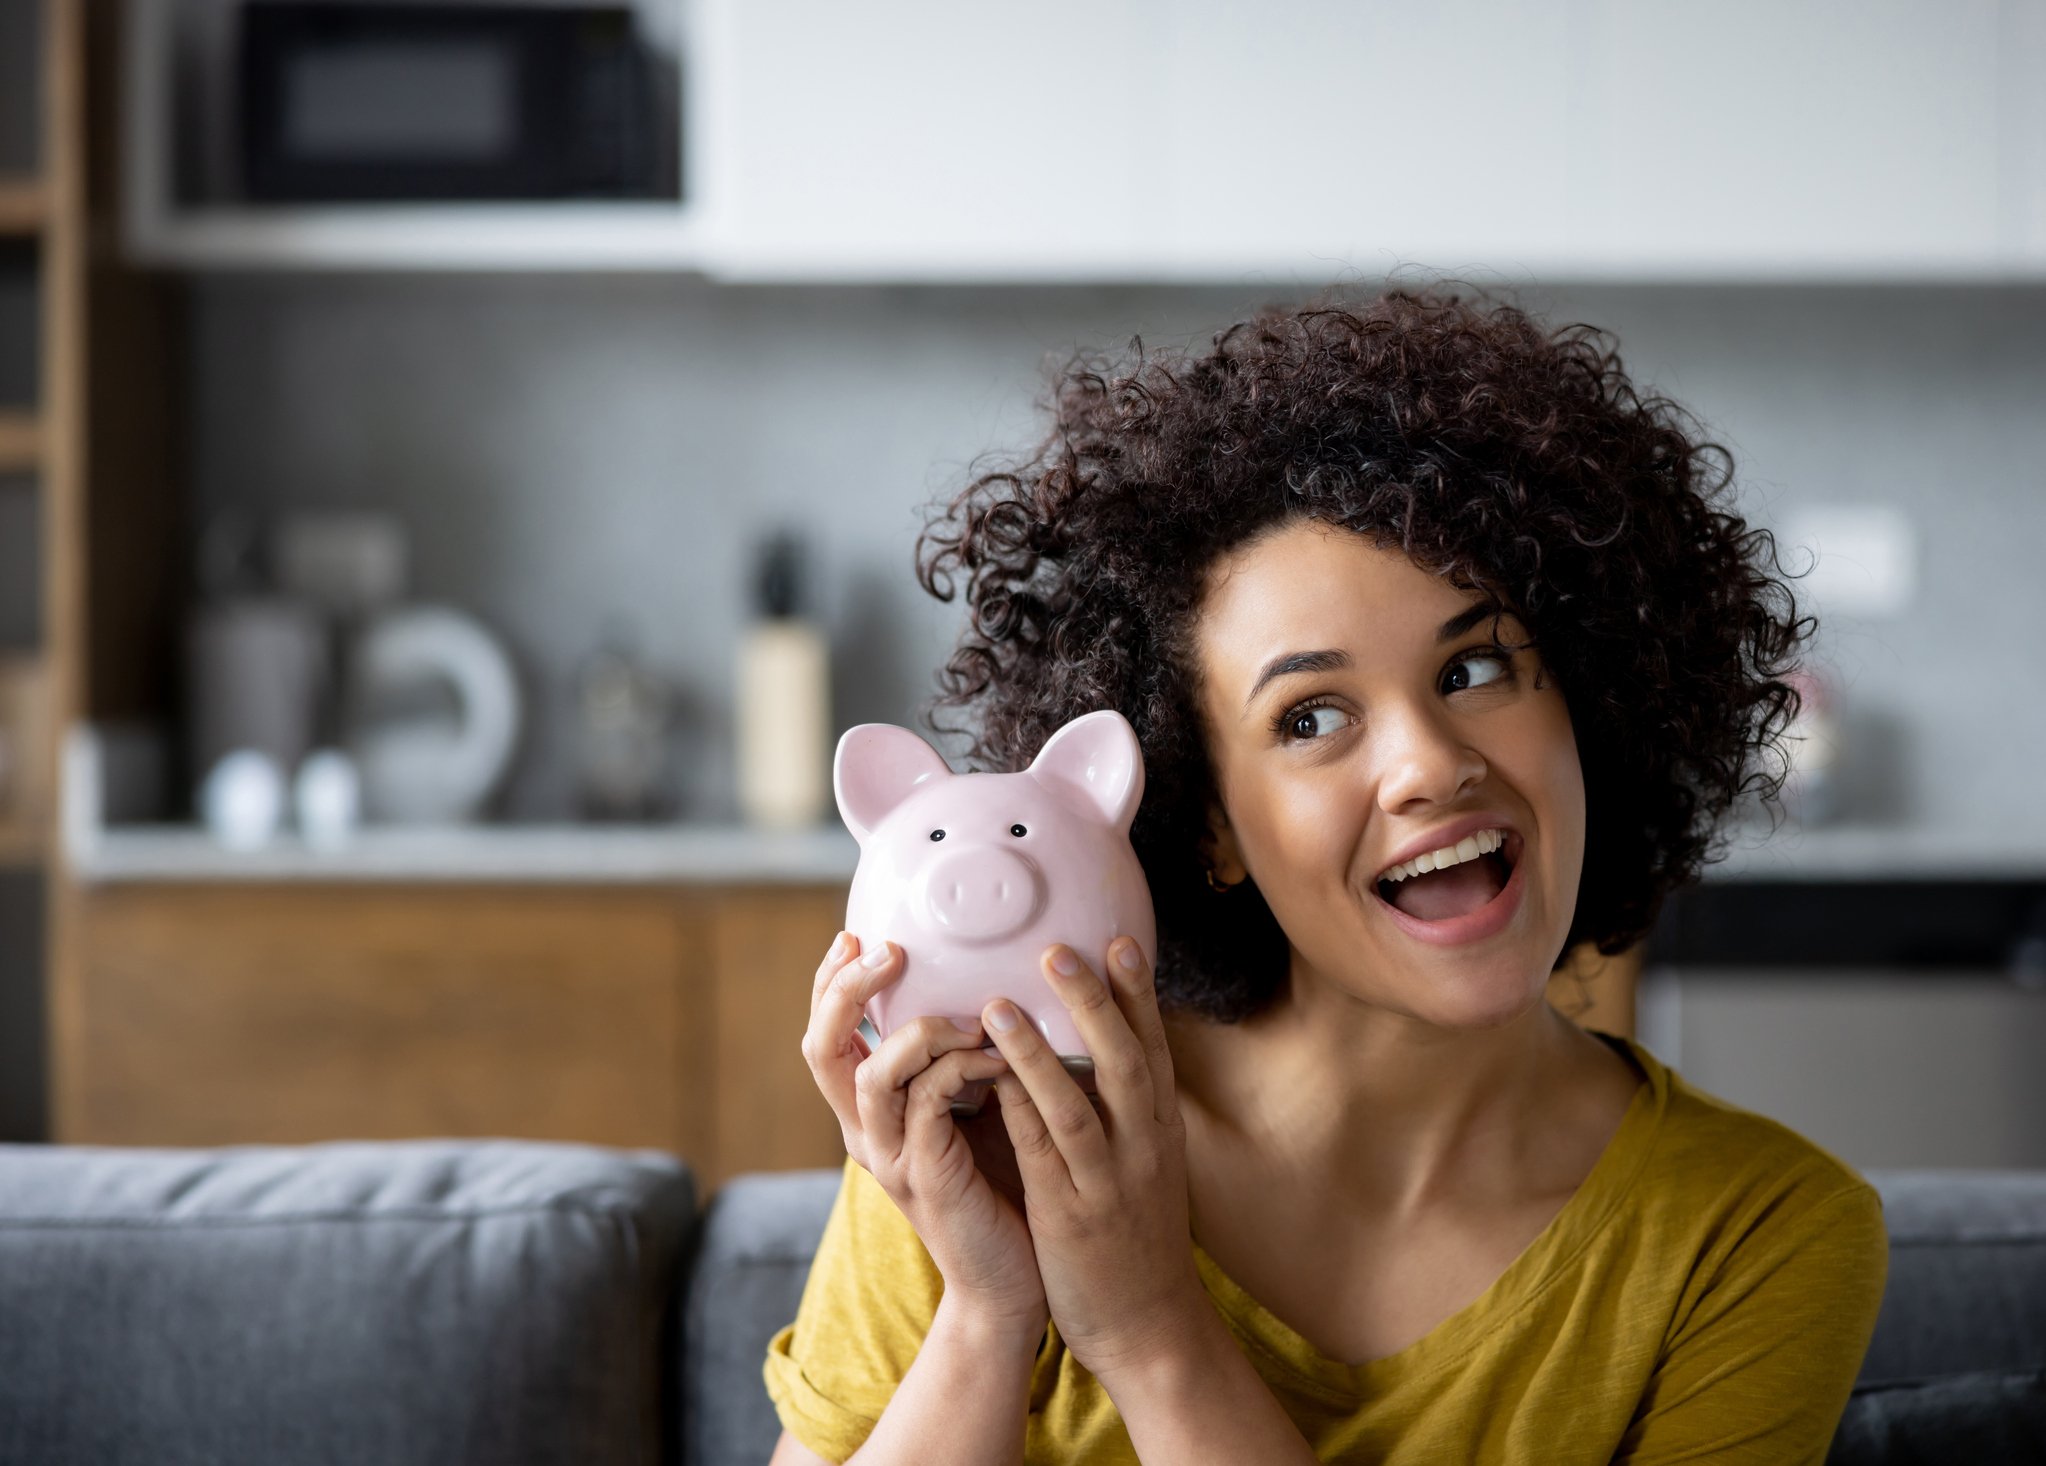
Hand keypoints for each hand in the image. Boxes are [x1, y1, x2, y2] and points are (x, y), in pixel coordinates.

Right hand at [799, 931, 1048, 1339]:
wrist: (1011, 1278)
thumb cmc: (1000, 1181)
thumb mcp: (971, 1103)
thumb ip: (958, 1052)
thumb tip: (984, 976)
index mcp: (867, 1110)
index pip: (826, 1034)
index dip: (829, 983)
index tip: (854, 934)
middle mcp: (864, 1131)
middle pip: (822, 1048)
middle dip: (847, 990)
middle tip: (890, 950)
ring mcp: (889, 1157)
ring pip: (873, 1074)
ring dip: (920, 1030)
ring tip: (970, 1016)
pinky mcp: (923, 1179)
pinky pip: (926, 1105)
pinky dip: (959, 1069)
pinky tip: (998, 1058)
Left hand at [980, 936, 1206, 1382]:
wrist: (1149, 1326)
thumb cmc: (1136, 1237)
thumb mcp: (1149, 1165)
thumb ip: (1129, 1110)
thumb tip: (1106, 1048)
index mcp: (1160, 1130)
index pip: (1153, 1049)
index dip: (1138, 994)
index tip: (1120, 939)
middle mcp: (1143, 1147)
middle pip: (1124, 1061)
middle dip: (1092, 1002)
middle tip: (1058, 949)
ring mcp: (1108, 1182)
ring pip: (1076, 1106)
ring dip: (1038, 1053)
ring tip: (1000, 1005)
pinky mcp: (1070, 1217)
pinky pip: (1042, 1157)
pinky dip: (1018, 1114)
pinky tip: (988, 1080)